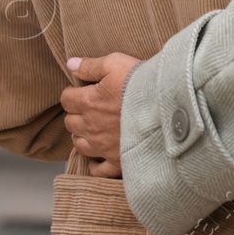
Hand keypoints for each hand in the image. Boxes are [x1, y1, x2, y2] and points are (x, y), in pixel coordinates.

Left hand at [61, 53, 141, 177]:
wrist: (167, 107)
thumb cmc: (141, 83)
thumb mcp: (115, 63)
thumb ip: (90, 66)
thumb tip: (70, 64)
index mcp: (88, 102)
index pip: (66, 99)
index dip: (73, 93)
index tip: (83, 91)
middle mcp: (91, 126)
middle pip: (70, 122)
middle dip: (76, 114)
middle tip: (90, 108)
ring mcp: (102, 146)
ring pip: (79, 144)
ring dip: (82, 136)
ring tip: (94, 128)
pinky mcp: (117, 160)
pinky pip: (98, 170)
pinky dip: (95, 164)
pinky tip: (99, 156)